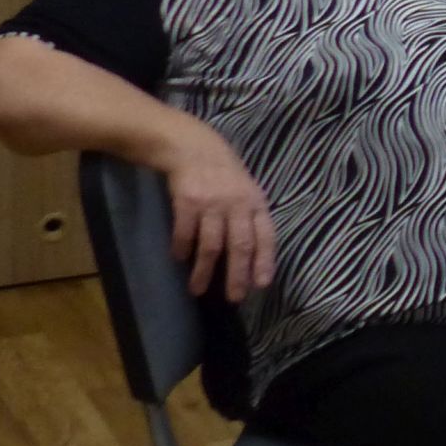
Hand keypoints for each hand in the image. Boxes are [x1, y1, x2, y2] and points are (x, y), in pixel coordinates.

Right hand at [158, 121, 275, 302]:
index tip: (262, 284)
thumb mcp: (247, 191)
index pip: (266, 236)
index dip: (265, 261)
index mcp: (256, 202)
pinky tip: (180, 259)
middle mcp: (237, 204)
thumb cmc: (225, 174)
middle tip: (233, 297)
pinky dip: (182, 249)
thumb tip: (254, 255)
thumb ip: (251, 218)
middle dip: (237, 274)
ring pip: (211, 245)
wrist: (193, 147)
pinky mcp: (187, 201)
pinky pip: (185, 232)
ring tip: (198, 290)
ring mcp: (212, 203)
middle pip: (240, 245)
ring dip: (204, 271)